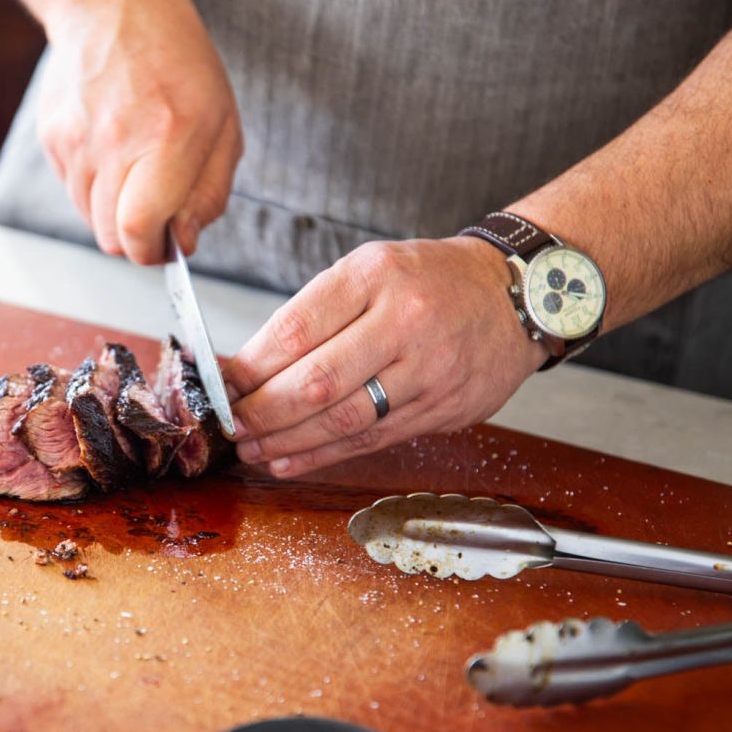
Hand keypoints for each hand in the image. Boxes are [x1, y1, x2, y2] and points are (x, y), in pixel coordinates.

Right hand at [37, 0, 241, 263]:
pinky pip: (73, 192)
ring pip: (90, 219)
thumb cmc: (177, 66)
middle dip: (138, 237)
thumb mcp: (223, 126)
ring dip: (115, 211)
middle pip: (111, 238)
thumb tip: (183, 241)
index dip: (153, 251)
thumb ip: (208, 193)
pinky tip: (112, 149)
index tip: (167, 244)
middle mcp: (115, 143)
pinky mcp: (52, 138)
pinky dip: (94, 187)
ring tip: (136, 168)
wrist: (113, 9)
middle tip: (158, 209)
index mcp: (167, 139)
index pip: (139, 231)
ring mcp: (75, 141)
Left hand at [223, 237, 547, 476]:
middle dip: (262, 411)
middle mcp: (405, 320)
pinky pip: (373, 438)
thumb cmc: (427, 282)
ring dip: (287, 441)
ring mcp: (429, 368)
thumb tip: (245, 367)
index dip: (249, 366)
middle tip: (229, 426)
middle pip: (317, 380)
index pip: (297, 329)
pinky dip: (324, 454)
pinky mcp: (443, 407)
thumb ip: (312, 315)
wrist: (513, 296)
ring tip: (251, 449)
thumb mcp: (368, 271)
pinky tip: (288, 460)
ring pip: (345, 418)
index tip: (219, 385)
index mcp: (375, 276)